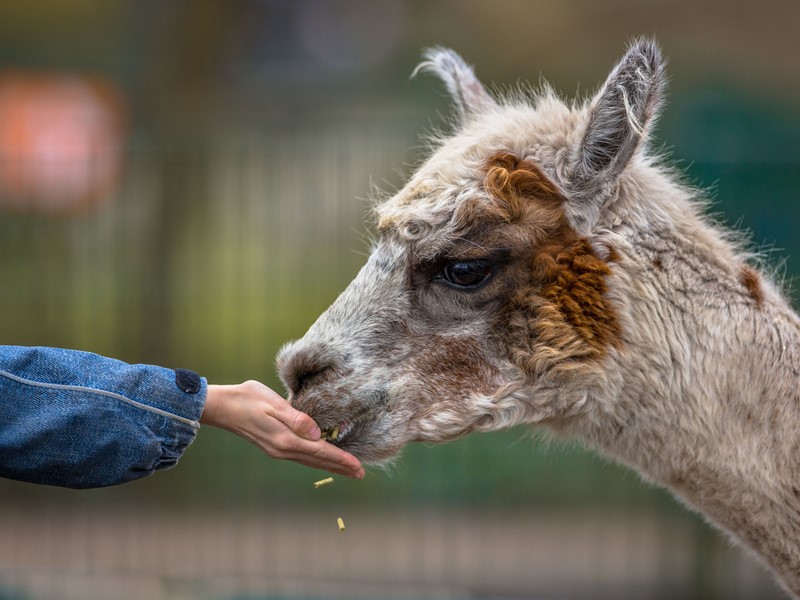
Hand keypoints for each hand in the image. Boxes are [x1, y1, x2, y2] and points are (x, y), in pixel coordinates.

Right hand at [200, 380, 364, 478]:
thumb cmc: (248, 399)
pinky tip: (322, 459)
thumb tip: (317, 433)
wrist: (222, 407)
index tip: (358, 466)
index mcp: (286, 439)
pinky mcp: (274, 447)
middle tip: (361, 474)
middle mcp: (283, 449)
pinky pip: (302, 457)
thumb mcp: (273, 404)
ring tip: (347, 469)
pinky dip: (317, 460)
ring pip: (310, 461)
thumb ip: (296, 419)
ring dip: (330, 465)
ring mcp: (278, 450)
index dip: (341, 459)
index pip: (321, 452)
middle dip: (341, 467)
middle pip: (318, 461)